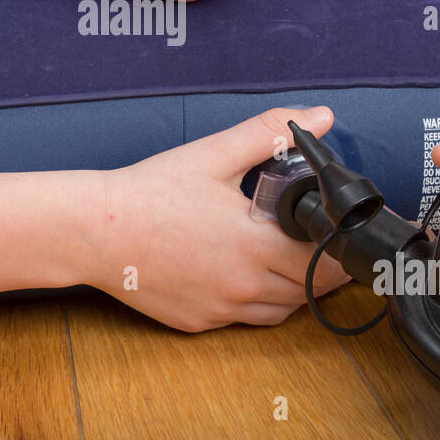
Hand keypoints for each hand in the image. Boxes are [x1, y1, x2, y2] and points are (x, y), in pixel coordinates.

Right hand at [89, 106, 352, 332]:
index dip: (343, 252)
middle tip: (323, 243)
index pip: (326, 264)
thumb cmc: (151, 192)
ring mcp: (221, 309)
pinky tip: (245, 273)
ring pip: (280, 311)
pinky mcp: (199, 322)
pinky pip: (243, 320)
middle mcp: (244, 285)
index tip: (344, 236)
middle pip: (309, 292)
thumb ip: (269, 133)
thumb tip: (321, 117)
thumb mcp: (213, 154)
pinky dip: (255, 301)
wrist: (95, 231)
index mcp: (256, 246)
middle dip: (323, 270)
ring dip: (293, 290)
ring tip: (287, 258)